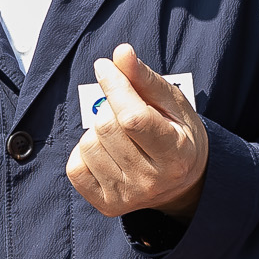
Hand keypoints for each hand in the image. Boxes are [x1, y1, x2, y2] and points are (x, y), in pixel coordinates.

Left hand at [66, 45, 208, 219]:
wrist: (183, 183)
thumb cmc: (178, 134)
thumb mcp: (173, 104)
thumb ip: (145, 79)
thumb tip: (120, 53)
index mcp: (176, 154)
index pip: (132, 117)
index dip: (114, 86)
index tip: (105, 67)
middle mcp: (152, 181)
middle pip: (106, 127)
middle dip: (109, 106)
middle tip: (122, 107)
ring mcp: (128, 197)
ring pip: (88, 144)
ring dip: (97, 129)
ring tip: (118, 132)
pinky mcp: (108, 205)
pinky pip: (75, 167)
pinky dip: (84, 151)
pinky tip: (105, 150)